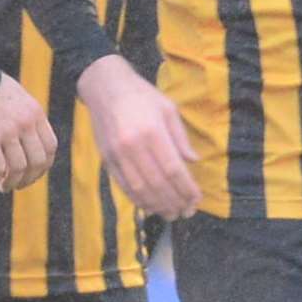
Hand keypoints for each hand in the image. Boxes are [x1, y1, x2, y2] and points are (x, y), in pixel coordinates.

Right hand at [0, 73, 58, 192]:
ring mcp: (8, 132)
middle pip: (37, 162)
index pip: (50, 148)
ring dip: (11, 183)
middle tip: (18, 185)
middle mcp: (25, 124)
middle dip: (29, 179)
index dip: (44, 166)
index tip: (34, 173)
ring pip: (18, 169)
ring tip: (3, 186)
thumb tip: (31, 143)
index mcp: (36, 114)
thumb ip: (28, 119)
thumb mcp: (20, 99)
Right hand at [77, 55, 200, 218]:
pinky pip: (124, 186)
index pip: (173, 169)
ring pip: (140, 189)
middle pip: (157, 183)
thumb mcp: (168, 108)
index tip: (196, 199)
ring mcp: (117, 154)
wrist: (105, 87)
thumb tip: (193, 161)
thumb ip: (180, 137)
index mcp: (152, 131)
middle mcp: (133, 145)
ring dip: (157, 206)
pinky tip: (151, 205)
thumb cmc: (141, 95)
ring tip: (171, 213)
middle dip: (174, 201)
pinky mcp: (107, 159)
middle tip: (186, 212)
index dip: (186, 188)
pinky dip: (139, 200)